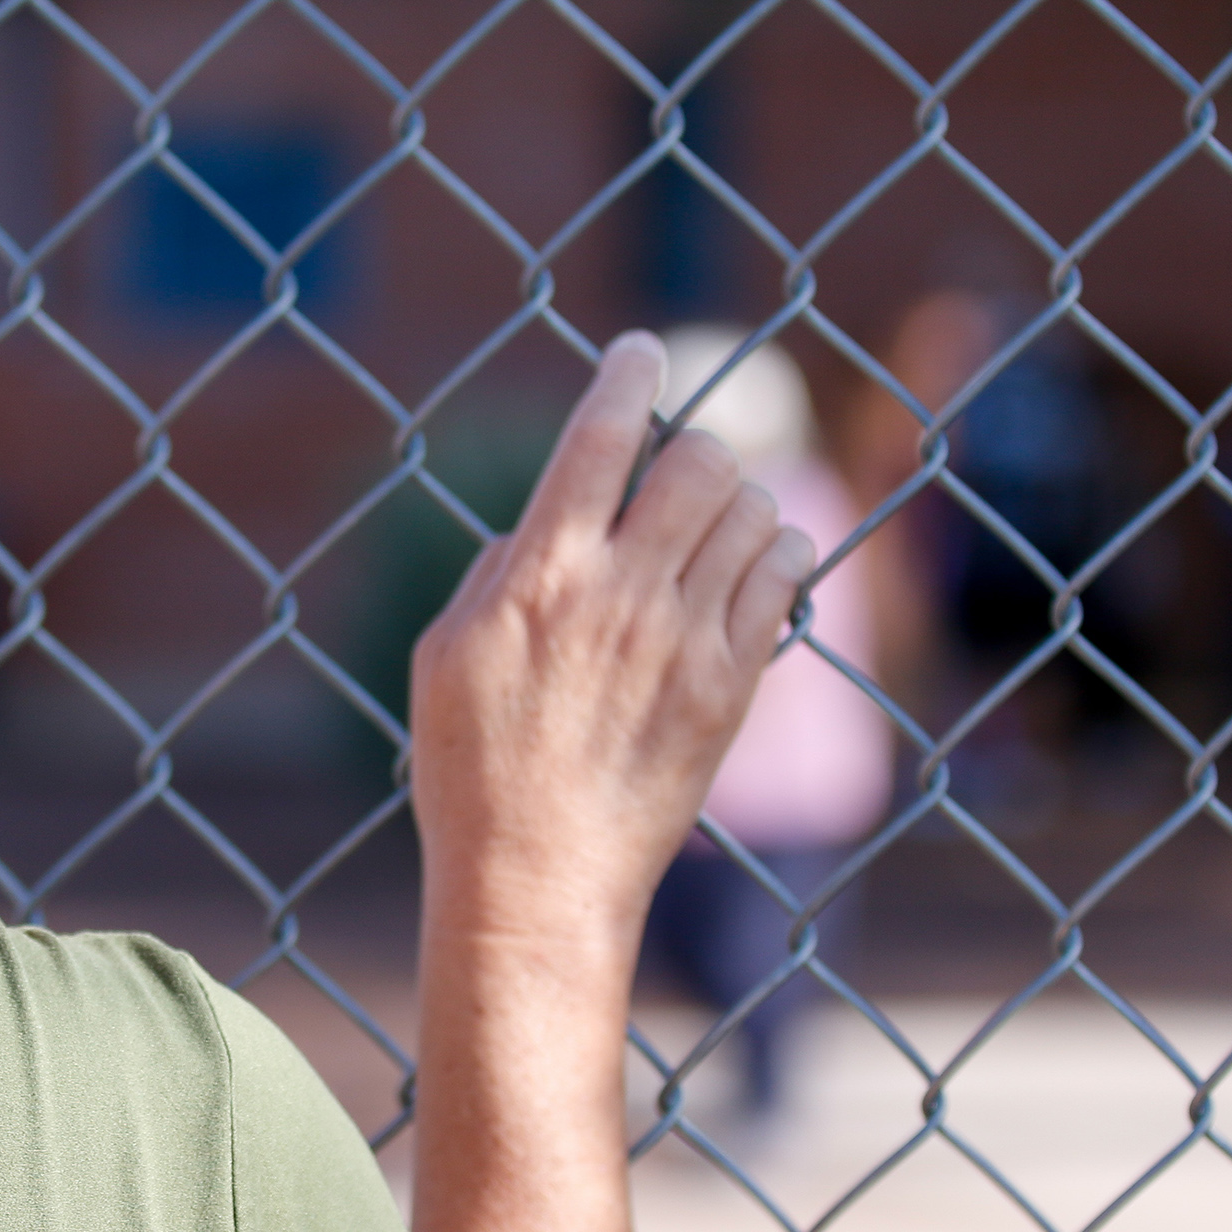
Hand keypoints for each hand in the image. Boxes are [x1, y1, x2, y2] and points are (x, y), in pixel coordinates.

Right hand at [409, 331, 812, 953]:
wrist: (536, 880)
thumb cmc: (473, 773)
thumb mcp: (446, 656)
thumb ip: (495, 574)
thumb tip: (543, 523)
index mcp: (539, 576)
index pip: (598, 439)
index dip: (624, 378)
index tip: (638, 350)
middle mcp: (620, 595)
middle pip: (698, 461)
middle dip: (695, 449)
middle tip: (680, 473)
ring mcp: (685, 640)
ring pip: (754, 512)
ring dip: (742, 503)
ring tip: (719, 529)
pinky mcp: (731, 686)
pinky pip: (785, 581)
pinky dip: (780, 557)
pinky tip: (756, 571)